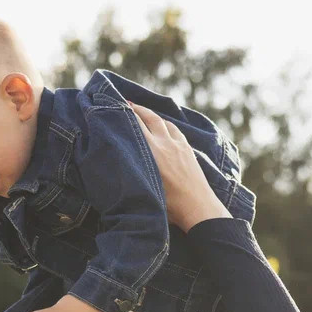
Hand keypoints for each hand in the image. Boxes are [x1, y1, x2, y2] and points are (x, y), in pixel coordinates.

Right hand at [128, 102, 230, 232]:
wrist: (198, 207)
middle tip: (125, 103)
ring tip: (141, 111)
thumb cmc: (170, 206)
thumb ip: (133, 173)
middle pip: (150, 118)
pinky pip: (175, 130)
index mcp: (153, 153)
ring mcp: (179, 145)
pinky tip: (162, 124)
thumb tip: (118, 163)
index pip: (136, 125)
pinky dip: (165, 123)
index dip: (124, 114)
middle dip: (136, 109)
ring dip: (151, 114)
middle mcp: (165, 144)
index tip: (114, 106)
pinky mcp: (187, 149)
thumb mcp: (145, 189)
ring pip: (163, 122)